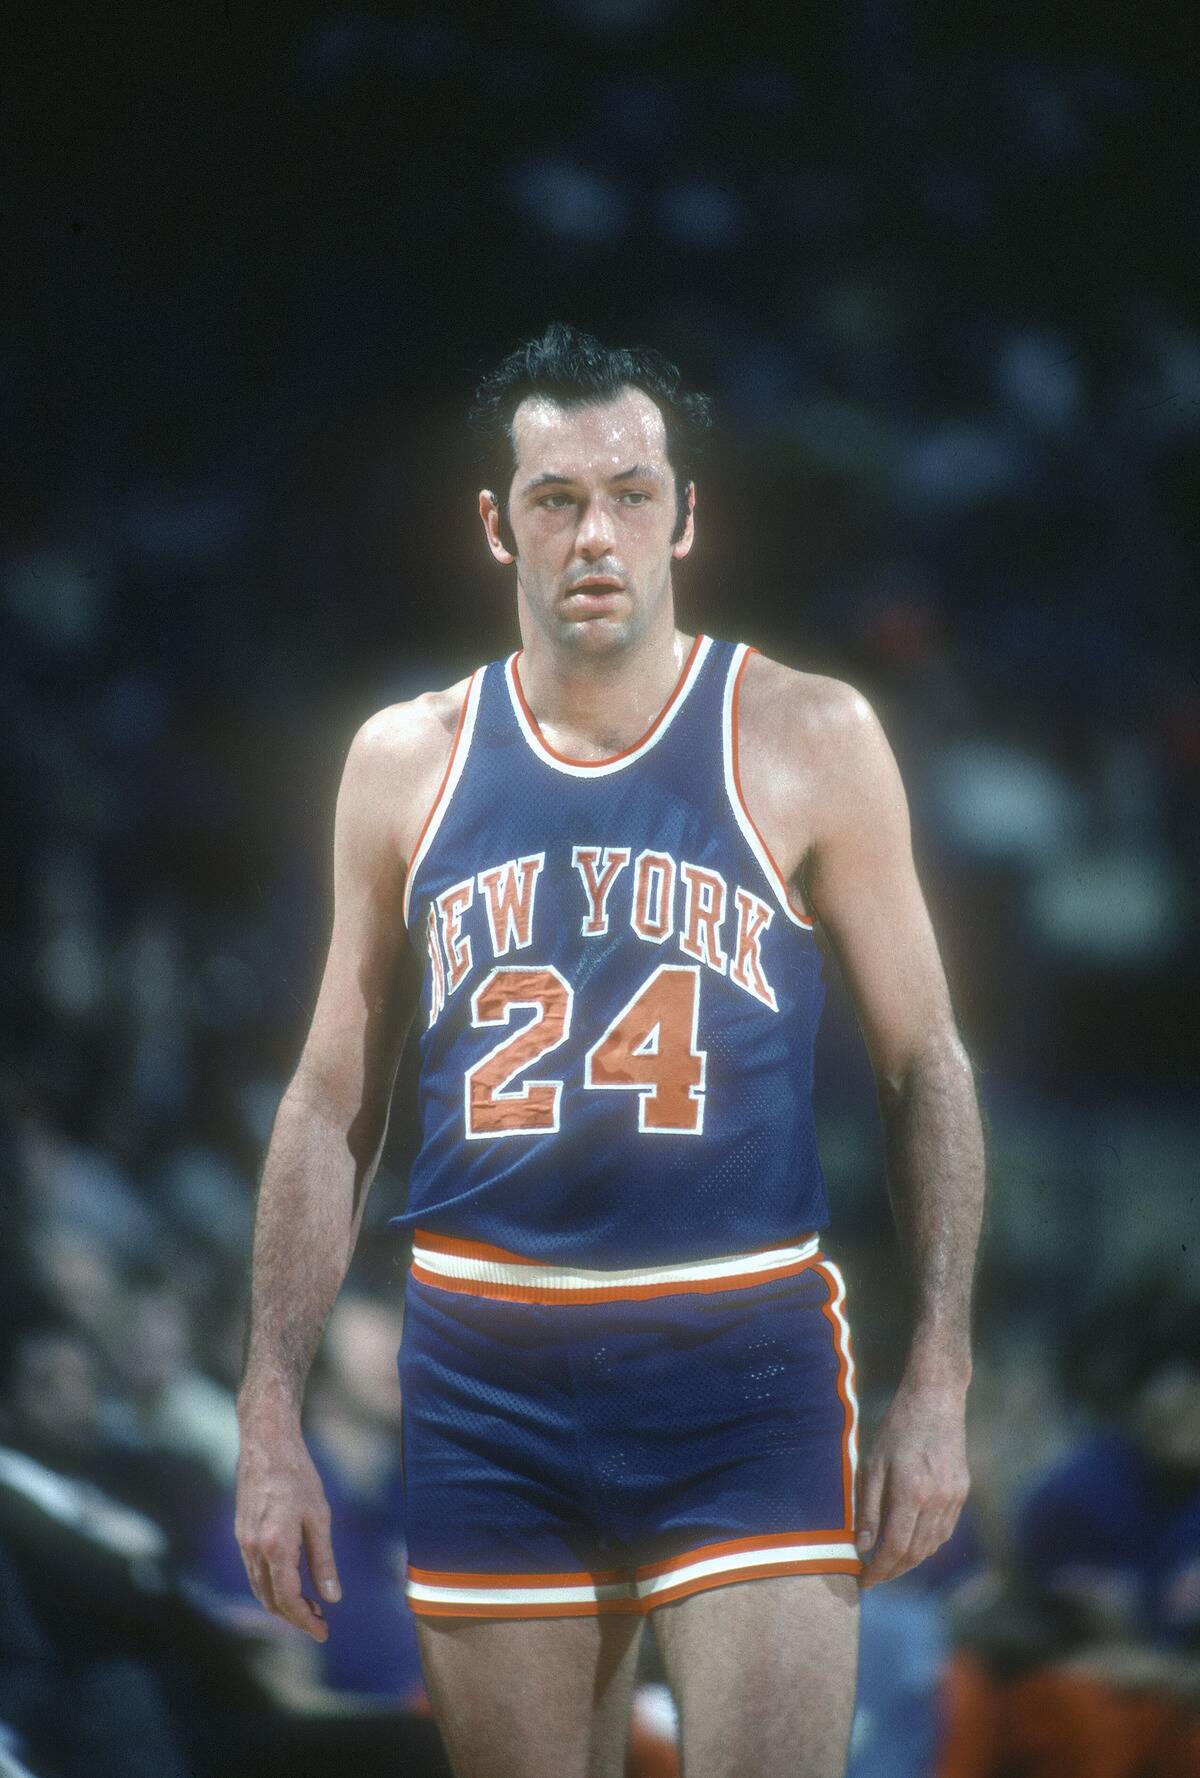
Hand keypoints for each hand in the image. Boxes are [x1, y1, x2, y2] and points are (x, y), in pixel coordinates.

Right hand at [235, 1410, 340, 1641]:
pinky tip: (290, 1582)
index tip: (323, 1631)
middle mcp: (253, 1548)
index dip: (305, 1620)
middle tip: (320, 1624)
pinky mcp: (241, 1532)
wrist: (266, 1443)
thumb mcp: (319, 1517)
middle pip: (270, 1599)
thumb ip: (323, 1560)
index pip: (288, 1598)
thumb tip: (333, 1597)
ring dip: (281, 1604)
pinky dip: (271, 1586)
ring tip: (309, 1607)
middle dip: (294, 1617)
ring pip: (259, 1588)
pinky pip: (254, 1571)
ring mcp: (243, 1541)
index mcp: (276, 1545)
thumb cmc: (298, 1475)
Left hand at [855, 1377, 968, 1587]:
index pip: (895, 1547)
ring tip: (889, 1565)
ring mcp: (954, 1498)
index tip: (864, 1581)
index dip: (879, 1569)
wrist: (936, 1400)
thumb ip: (867, 1506)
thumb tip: (861, 1546)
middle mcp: (937, 1500)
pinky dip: (927, 1544)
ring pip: (932, 1546)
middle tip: (874, 1577)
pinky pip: (944, 1530)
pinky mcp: (961, 1492)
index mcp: (912, 1492)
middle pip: (916, 1553)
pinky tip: (912, 1543)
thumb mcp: (873, 1463)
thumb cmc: (898, 1427)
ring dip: (911, 1561)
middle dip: (893, 1570)